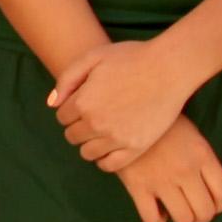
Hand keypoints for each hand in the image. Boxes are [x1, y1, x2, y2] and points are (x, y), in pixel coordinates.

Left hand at [52, 33, 201, 168]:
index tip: (83, 104)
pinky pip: (109, 165)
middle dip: (78, 127)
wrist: (169, 68)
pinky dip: (105, 159)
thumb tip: (52, 104)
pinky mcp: (136, 148)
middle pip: (72, 136)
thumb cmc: (132, 58)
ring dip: (89, 143)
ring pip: (87, 153)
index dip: (70, 110)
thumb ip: (67, 79)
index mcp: (83, 101)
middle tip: (93, 117)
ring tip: (101, 132)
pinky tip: (110, 147)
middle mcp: (96, 123)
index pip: (62, 117)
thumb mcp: (93, 56)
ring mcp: (116, 138)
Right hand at [116, 116, 221, 221]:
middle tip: (193, 208)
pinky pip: (152, 219)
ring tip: (175, 209)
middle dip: (202, 216)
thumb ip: (202, 160)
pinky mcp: (137, 187)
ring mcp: (161, 181)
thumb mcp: (192, 135)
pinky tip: (157, 212)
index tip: (213, 203)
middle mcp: (185, 171)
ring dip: (182, 218)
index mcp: (202, 155)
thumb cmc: (162, 123)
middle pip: (205, 212)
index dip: (221, 205)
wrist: (126, 112)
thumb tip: (207, 187)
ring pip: (183, 219)